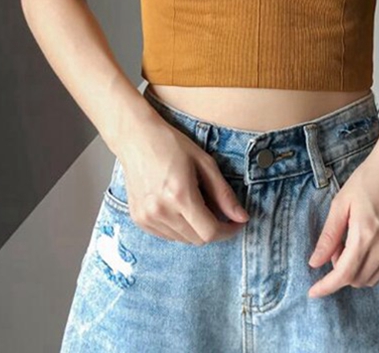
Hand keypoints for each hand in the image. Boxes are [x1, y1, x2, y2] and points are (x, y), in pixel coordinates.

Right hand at [114, 108, 249, 244]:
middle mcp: (160, 211)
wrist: (136, 138)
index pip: (210, 232)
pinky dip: (180, 228)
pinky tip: (179, 207)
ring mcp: (147, 217)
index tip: (237, 223)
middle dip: (214, 230)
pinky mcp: (139, 219)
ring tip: (197, 204)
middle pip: (197, 240)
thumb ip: (223, 193)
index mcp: (180, 195)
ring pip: (183, 240)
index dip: (228, 231)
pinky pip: (167, 236)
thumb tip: (242, 217)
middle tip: (220, 212)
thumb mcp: (204, 162)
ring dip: (196, 229)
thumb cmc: (171, 144)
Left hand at [307, 131, 378, 297]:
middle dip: (340, 273)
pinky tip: (367, 247)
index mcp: (366, 235)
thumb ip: (329, 236)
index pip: (343, 274)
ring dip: (357, 271)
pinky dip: (373, 267)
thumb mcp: (341, 203)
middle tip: (334, 248)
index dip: (326, 286)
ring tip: (350, 243)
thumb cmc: (371, 176)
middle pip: (358, 280)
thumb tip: (316, 261)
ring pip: (374, 278)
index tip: (314, 291)